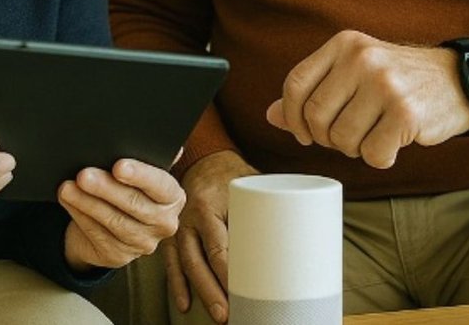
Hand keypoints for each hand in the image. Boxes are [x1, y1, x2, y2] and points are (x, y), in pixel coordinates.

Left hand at [58, 159, 183, 270]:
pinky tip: (69, 201)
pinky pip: (97, 234)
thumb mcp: (138, 173)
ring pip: (113, 221)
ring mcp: (143, 243)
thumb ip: (148, 156)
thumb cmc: (126, 188)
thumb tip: (157, 141)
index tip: (118, 166)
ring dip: (87, 202)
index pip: (161, 185)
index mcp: (173, 197)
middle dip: (106, 188)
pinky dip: (80, 215)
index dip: (140, 175)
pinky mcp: (119, 256)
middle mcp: (164, 223)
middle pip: (134, 204)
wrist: (111, 224)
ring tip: (68, 187)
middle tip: (84, 174)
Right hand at [164, 150, 258, 323]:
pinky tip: (185, 303)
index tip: (243, 291)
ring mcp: (179, 225)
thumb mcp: (248, 186)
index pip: (219, 246)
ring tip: (216, 313)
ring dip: (200, 292)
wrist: (204, 159)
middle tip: (228, 313)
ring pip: (186, 264)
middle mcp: (191, 216)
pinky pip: (171, 262)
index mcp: (210, 205)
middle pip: (200, 260)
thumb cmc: (232, 174)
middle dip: (213, 290)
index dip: (229, 272)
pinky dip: (177, 284)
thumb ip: (264, 209)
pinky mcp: (173, 233)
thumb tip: (297, 237)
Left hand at [264, 30, 468, 167]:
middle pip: (316, 117)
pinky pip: (373, 154)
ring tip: (375, 134)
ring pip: (342, 139)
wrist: (457, 80)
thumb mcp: (354, 73)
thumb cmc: (398, 80)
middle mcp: (362, 59)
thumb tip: (270, 115)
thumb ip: (314, 90)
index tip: (305, 134)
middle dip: (327, 138)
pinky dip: (380, 158)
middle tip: (349, 136)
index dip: (293, 118)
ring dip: (356, 149)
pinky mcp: (406, 112)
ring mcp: (385, 84)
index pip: (295, 85)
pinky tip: (393, 143)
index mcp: (344, 45)